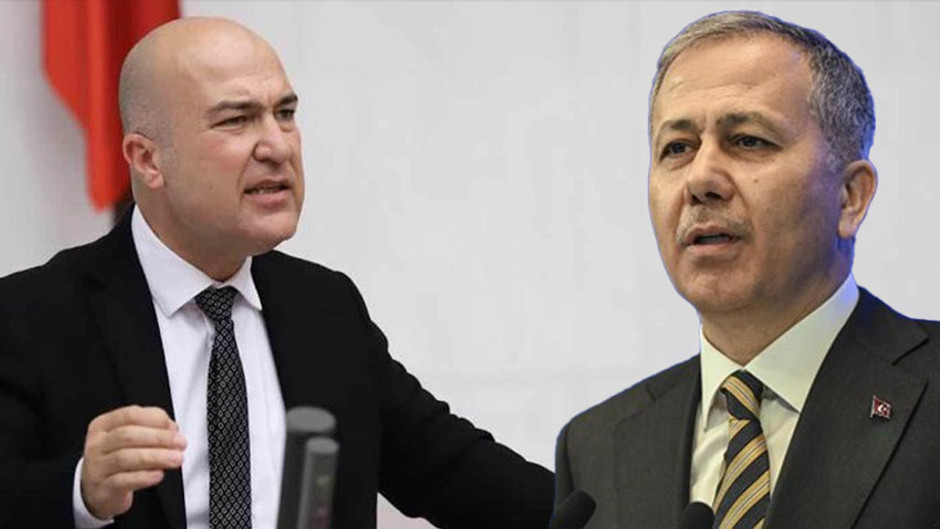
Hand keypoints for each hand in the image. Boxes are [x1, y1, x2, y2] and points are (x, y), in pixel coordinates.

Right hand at [80, 405, 186, 519]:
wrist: (97, 490)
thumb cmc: (118, 459)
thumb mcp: (130, 439)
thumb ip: (150, 429)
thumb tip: (172, 429)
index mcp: (103, 425)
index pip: (130, 415)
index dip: (155, 419)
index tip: (174, 428)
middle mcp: (96, 444)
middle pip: (128, 435)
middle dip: (159, 438)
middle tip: (180, 443)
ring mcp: (97, 467)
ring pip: (125, 458)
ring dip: (156, 457)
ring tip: (176, 459)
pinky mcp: (102, 488)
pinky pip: (123, 481)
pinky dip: (144, 476)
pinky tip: (159, 474)